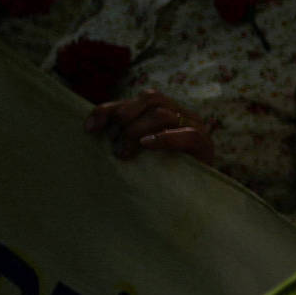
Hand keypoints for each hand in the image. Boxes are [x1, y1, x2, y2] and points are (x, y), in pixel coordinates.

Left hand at [88, 88, 215, 163]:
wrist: (195, 197)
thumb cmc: (162, 174)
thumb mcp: (139, 151)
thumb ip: (125, 135)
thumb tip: (92, 128)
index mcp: (167, 111)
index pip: (137, 98)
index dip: (110, 109)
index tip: (90, 128)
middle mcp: (183, 114)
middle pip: (152, 98)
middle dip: (124, 117)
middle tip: (113, 144)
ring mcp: (196, 127)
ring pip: (163, 114)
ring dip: (136, 131)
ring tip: (124, 153)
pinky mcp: (205, 145)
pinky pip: (187, 135)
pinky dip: (164, 138)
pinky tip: (147, 145)